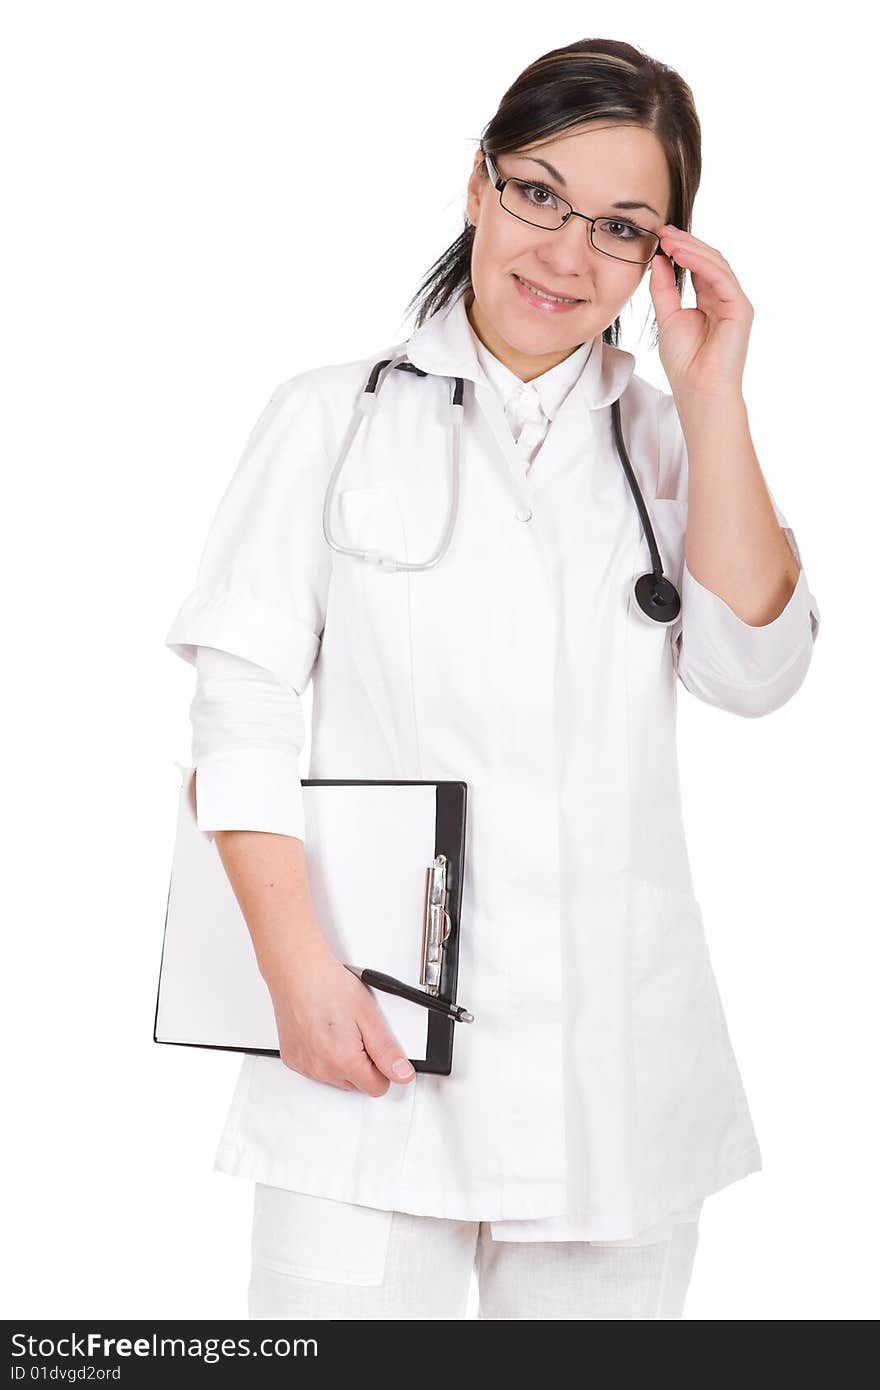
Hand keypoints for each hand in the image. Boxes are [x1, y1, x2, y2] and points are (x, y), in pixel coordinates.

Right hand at [266, 937, 416, 1095]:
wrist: (297, 972)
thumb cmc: (329, 987)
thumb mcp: (370, 1016)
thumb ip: (388, 1052)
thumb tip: (403, 1075)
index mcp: (344, 1062)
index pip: (378, 1087)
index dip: (384, 1066)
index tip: (378, 1047)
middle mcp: (321, 1070)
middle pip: (357, 1085)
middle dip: (363, 1064)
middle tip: (358, 1032)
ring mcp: (304, 1067)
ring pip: (336, 1079)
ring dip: (342, 1061)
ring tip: (340, 1029)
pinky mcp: (292, 1060)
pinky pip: (316, 1070)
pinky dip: (323, 1056)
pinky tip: (324, 1032)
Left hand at [649, 225, 753, 401]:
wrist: (699, 392)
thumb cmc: (685, 365)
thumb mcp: (667, 319)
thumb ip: (663, 290)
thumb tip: (659, 260)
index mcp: (709, 301)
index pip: (696, 267)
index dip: (679, 249)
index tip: (659, 236)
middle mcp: (724, 298)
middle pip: (708, 260)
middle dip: (685, 243)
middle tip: (663, 229)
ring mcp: (734, 303)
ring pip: (715, 264)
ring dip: (691, 248)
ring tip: (669, 238)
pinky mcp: (740, 309)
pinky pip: (720, 277)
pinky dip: (700, 263)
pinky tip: (681, 254)